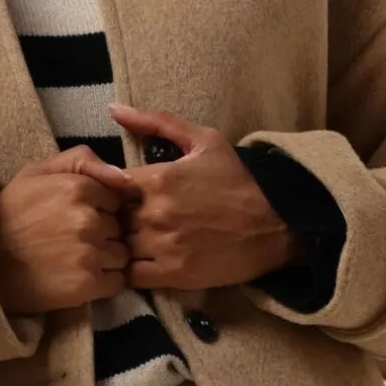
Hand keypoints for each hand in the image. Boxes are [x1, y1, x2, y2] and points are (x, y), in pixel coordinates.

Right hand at [0, 146, 138, 315]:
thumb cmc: (9, 216)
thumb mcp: (35, 173)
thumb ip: (81, 160)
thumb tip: (124, 177)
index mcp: (78, 188)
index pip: (115, 200)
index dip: (99, 210)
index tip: (75, 218)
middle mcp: (87, 219)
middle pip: (119, 228)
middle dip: (103, 234)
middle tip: (71, 241)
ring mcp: (88, 253)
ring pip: (120, 255)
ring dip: (105, 259)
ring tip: (74, 261)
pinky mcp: (87, 285)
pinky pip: (117, 282)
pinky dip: (103, 283)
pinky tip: (78, 279)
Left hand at [110, 105, 302, 290]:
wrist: (277, 225)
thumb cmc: (238, 180)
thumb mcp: (203, 141)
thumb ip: (156, 123)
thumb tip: (114, 109)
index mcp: (157, 179)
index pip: (108, 184)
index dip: (110, 190)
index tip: (123, 193)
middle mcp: (155, 213)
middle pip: (111, 217)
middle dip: (116, 217)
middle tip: (130, 218)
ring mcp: (163, 246)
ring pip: (119, 246)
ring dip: (122, 244)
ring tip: (137, 240)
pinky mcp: (173, 274)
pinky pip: (132, 276)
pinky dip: (131, 270)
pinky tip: (143, 262)